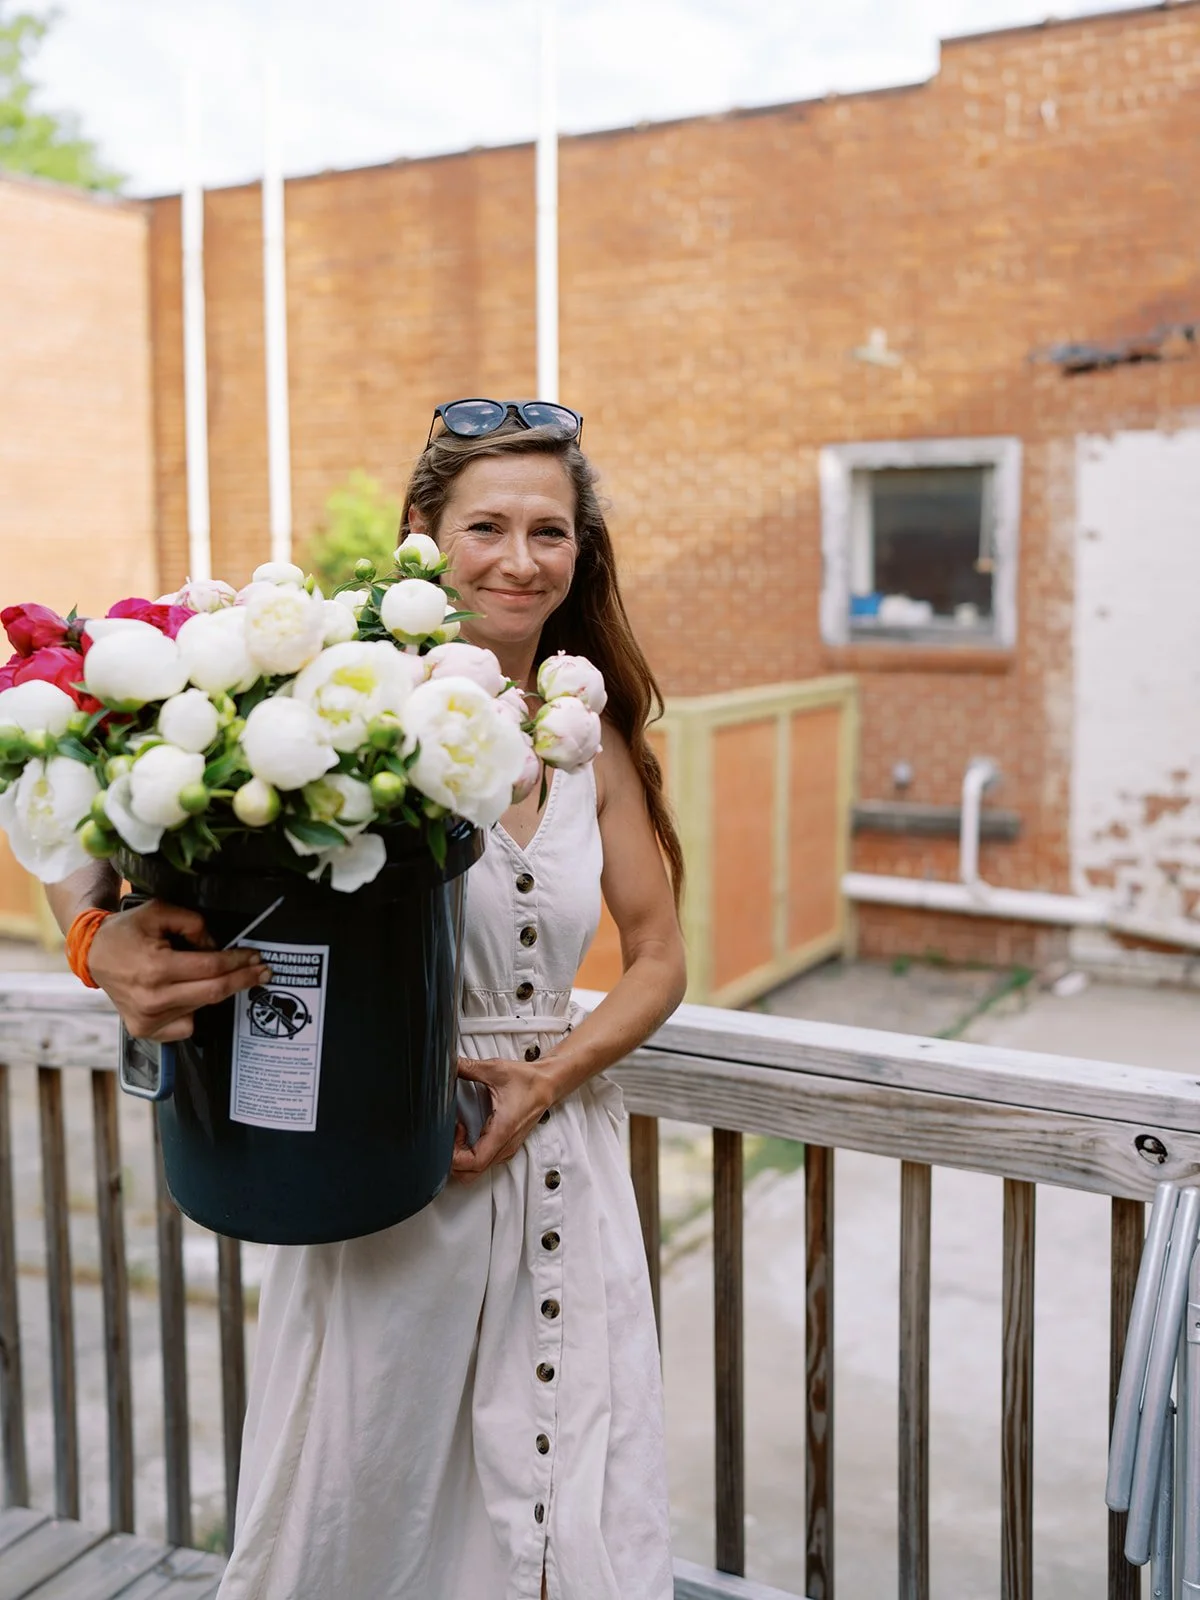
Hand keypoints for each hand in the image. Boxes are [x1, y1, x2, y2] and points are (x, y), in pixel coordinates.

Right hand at [88, 899, 269, 1042]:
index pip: (212, 968)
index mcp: (155, 969)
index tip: (256, 957)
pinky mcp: (144, 1030)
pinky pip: (185, 1026)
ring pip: (202, 1008)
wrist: (93, 954)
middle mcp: (152, 999)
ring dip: (215, 991)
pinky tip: (186, 994)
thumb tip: (216, 946)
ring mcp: (148, 1019)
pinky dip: (194, 1010)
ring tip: (210, 974)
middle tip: (262, 971)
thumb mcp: (159, 912)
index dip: (239, 962)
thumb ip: (193, 923)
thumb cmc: (126, 931)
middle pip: (214, 993)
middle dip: (243, 980)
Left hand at [450, 1054, 554, 1183]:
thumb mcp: (495, 1069)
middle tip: (450, 1135)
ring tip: (458, 1132)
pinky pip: (484, 1162)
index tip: (451, 1133)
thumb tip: (448, 1064)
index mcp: (502, 1130)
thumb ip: (468, 1067)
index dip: (454, 1155)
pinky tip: (468, 1133)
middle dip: (453, 1160)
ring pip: (477, 1171)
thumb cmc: (527, 1080)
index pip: (473, 1163)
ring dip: (461, 1157)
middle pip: (471, 1174)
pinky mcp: (506, 1147)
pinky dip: (470, 1154)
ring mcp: (506, 1149)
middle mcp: (505, 1145)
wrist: (548, 1084)